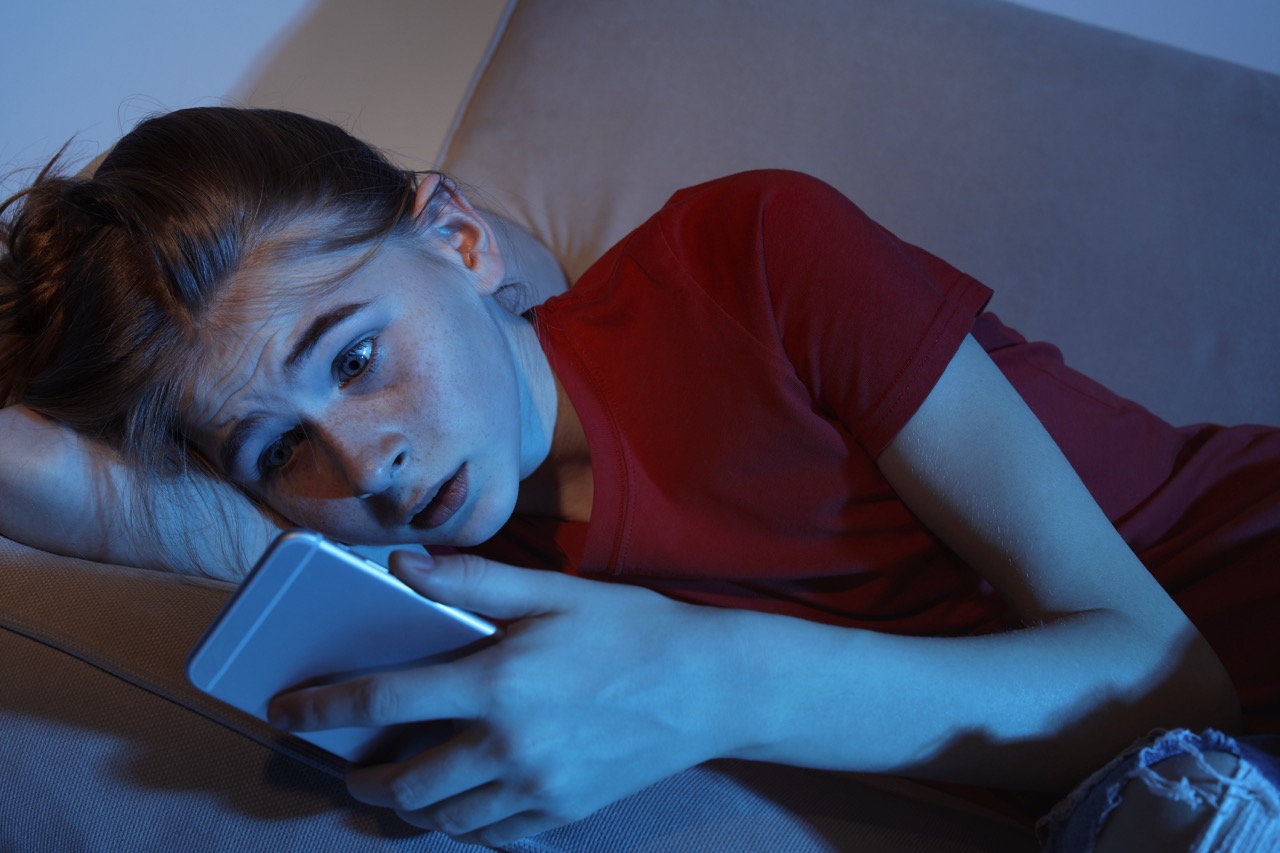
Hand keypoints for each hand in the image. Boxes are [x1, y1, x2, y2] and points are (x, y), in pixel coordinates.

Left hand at [268, 551, 734, 845]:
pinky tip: (462, 804)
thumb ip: (472, 583)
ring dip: (407, 808)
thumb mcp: (553, 593)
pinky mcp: (562, 812)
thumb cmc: (631, 630)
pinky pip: (492, 835)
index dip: (324, 708)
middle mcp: (507, 745)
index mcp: (496, 683)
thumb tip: (401, 566)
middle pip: (404, 784)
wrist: (709, 688)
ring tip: (397, 788)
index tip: (288, 712)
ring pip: (443, 820)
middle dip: (361, 780)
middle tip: (348, 767)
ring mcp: (535, 787)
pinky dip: (463, 826)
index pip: (384, 701)